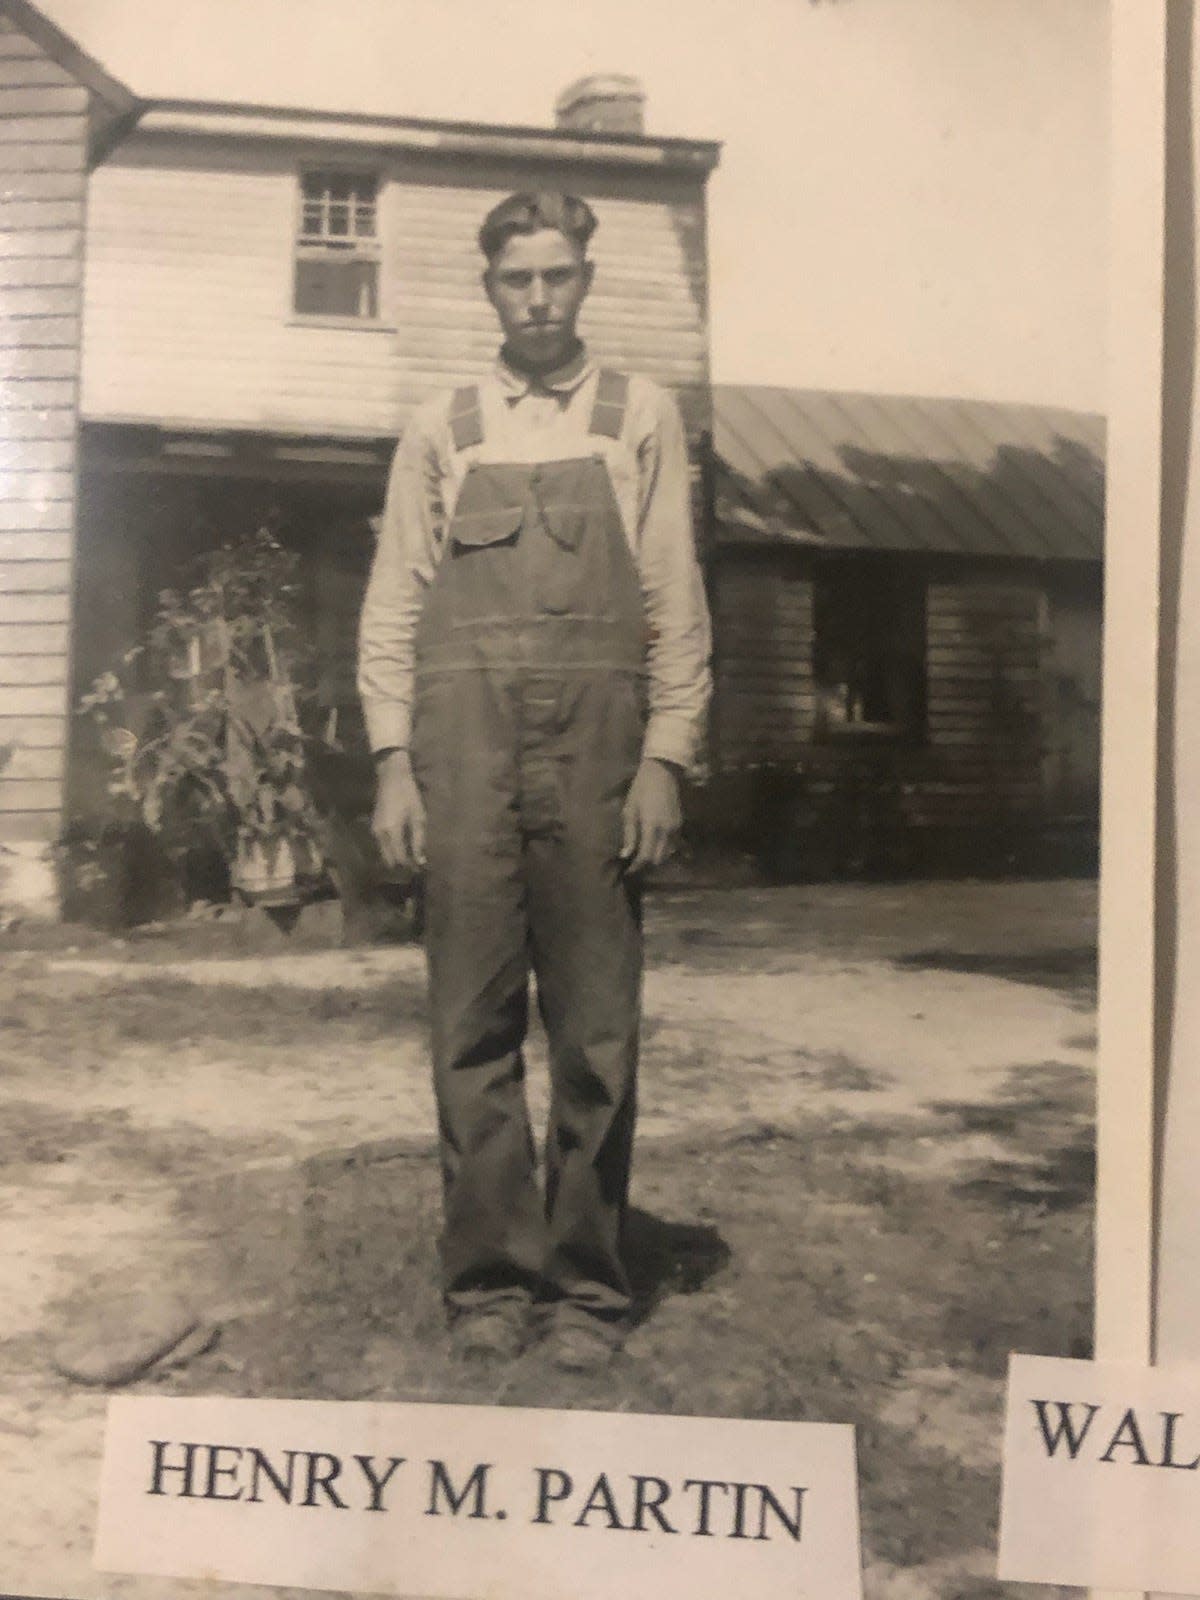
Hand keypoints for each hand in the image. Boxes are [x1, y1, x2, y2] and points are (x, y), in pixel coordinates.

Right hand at [372, 750, 426, 871]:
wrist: (391, 776)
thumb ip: (418, 840)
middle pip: (388, 859)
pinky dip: (391, 850)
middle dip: (400, 866)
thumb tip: (420, 861)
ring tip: (409, 861)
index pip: (399, 858)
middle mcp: (380, 835)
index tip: (419, 872)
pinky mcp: (374, 826)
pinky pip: (382, 845)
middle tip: (414, 870)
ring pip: (384, 853)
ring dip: (395, 859)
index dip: (409, 867)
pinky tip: (401, 849)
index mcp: (392, 832)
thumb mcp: (418, 817)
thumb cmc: (408, 794)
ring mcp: (375, 830)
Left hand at [620, 758, 681, 873]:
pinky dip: (664, 848)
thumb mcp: (630, 810)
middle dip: (646, 864)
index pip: (646, 856)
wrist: (662, 772)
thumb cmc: (641, 789)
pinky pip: (673, 843)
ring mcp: (676, 827)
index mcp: (652, 827)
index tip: (628, 872)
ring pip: (667, 853)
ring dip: (656, 857)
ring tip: (643, 856)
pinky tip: (654, 845)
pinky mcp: (680, 824)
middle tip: (634, 864)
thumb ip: (629, 834)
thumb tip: (625, 855)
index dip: (637, 867)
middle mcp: (667, 831)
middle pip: (658, 858)